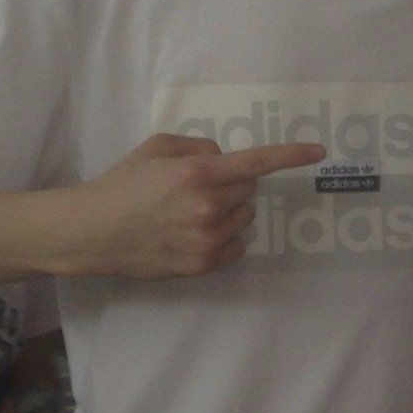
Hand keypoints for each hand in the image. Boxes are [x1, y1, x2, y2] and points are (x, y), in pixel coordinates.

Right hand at [70, 134, 324, 279]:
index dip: (290, 156)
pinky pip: (237, 245)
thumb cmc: (123, 184)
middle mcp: (208, 206)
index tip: (318, 152)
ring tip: (192, 212)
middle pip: (249, 189)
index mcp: (197, 173)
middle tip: (198, 188)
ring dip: (230, 211)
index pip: (255, 162)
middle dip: (232, 184)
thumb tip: (225, 158)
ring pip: (245, 217)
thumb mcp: (157, 148)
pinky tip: (196, 233)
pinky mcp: (204, 264)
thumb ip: (198, 148)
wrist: (94, 232)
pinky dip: (226, 236)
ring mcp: (208, 239)